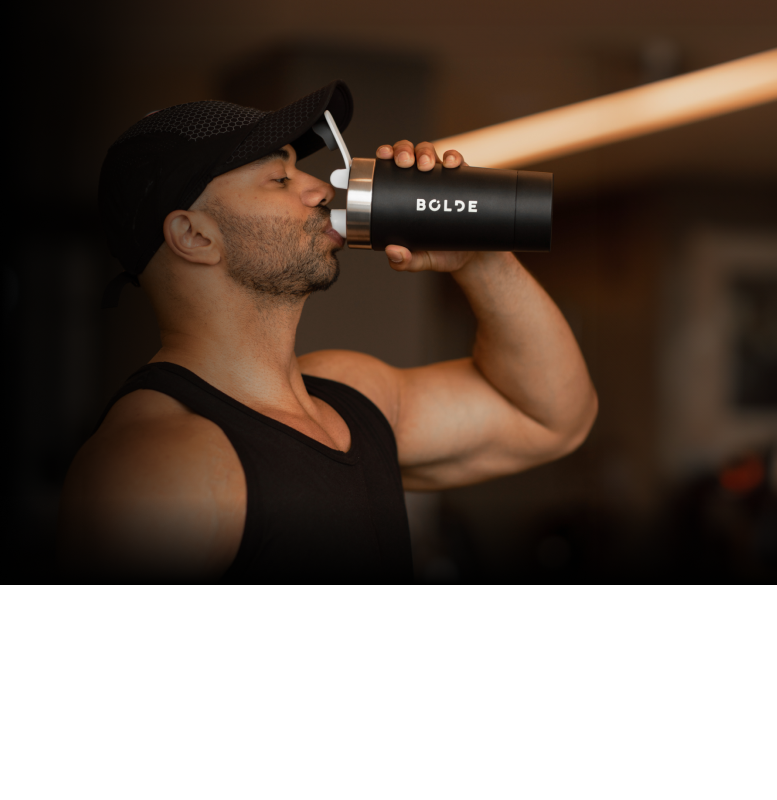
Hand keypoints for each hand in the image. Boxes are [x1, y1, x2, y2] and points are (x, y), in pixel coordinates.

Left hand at [375, 140, 475, 273]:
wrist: (472, 259)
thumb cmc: (441, 254)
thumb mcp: (419, 260)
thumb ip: (404, 262)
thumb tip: (392, 252)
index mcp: (405, 193)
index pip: (392, 167)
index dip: (387, 154)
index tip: (384, 155)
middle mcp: (422, 182)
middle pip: (410, 154)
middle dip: (405, 150)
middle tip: (405, 162)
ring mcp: (442, 180)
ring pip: (431, 153)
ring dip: (426, 152)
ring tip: (426, 164)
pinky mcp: (463, 182)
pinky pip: (458, 161)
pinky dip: (454, 157)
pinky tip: (451, 163)